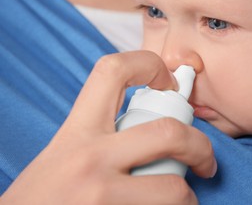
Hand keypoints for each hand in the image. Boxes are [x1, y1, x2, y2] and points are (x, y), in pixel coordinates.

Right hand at [1, 51, 216, 204]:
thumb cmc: (41, 195)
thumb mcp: (64, 155)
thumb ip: (102, 138)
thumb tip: (149, 130)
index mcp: (77, 131)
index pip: (114, 71)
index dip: (150, 64)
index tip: (170, 83)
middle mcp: (89, 157)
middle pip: (168, 132)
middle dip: (201, 146)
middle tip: (205, 159)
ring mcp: (100, 194)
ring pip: (172, 188)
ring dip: (187, 196)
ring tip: (182, 199)